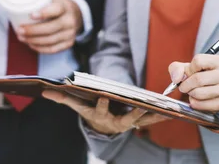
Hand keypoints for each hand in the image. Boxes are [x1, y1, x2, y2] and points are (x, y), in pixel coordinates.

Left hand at [16, 0, 82, 53]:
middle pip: (50, 28)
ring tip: (21, 37)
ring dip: (33, 40)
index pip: (56, 10)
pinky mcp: (69, 43)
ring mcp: (70, 33)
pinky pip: (53, 49)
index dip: (44, 13)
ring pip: (50, 41)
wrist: (77, 15)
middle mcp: (70, 21)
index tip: (31, 15)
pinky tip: (31, 44)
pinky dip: (40, 48)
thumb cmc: (59, 5)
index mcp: (65, 7)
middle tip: (19, 30)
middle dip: (32, 31)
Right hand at [42, 90, 169, 134]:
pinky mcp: (139, 121)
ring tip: (167, 110)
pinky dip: (162, 116)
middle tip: (142, 107)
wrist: (102, 127)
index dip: (101, 103)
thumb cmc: (90, 112)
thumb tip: (44, 91)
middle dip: (135, 113)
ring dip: (155, 116)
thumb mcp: (77, 107)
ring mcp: (129, 123)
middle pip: (127, 117)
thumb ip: (63, 98)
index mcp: (100, 115)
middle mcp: (116, 121)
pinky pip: (152, 119)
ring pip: (144, 119)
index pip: (99, 109)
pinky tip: (174, 112)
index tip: (102, 95)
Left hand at [168, 54, 218, 112]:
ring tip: (192, 92)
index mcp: (218, 61)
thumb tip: (176, 79)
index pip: (198, 61)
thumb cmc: (203, 76)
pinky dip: (194, 103)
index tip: (188, 74)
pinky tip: (197, 99)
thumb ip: (177, 68)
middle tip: (184, 87)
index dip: (188, 69)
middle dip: (185, 85)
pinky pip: (200, 105)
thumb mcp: (190, 67)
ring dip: (190, 94)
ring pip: (198, 93)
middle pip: (197, 79)